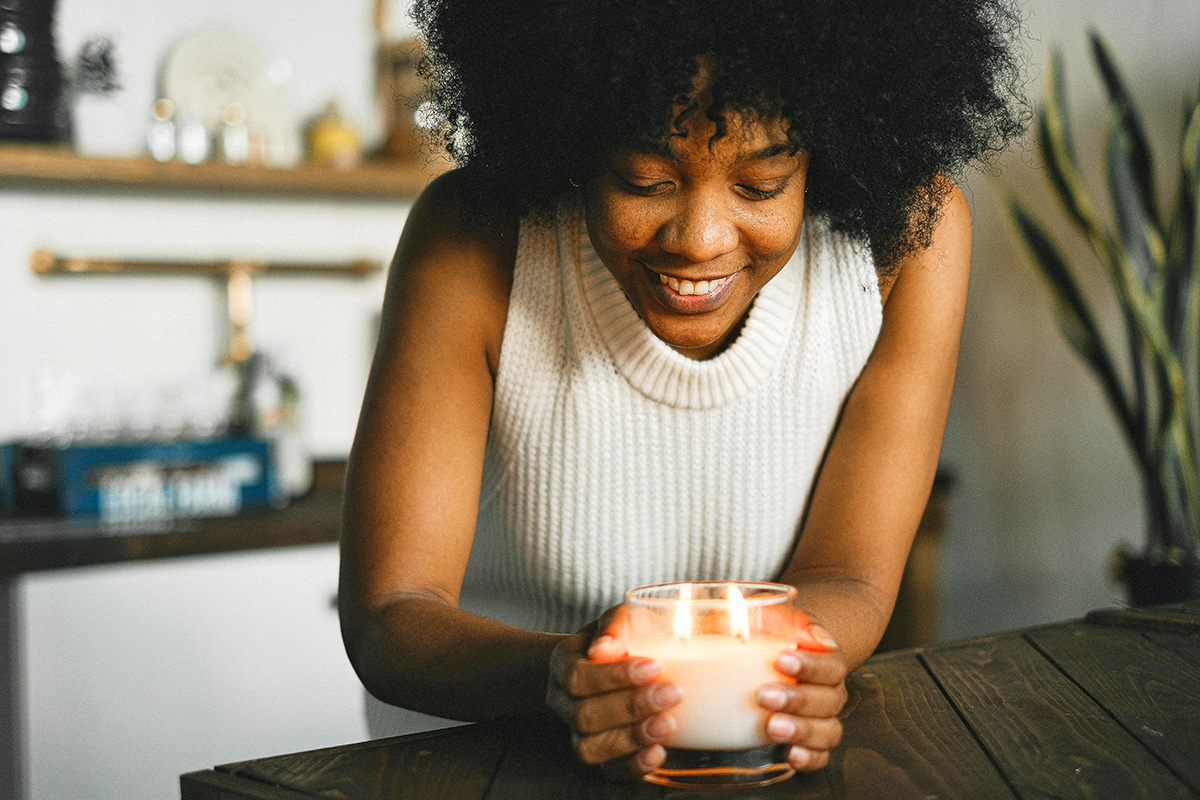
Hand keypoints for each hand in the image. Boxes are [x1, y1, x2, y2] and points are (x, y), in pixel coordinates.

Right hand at [545, 605, 682, 780]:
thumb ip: (616, 625)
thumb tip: (605, 648)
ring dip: (632, 738)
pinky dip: (633, 766)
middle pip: (583, 715)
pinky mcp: (600, 757)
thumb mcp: (620, 619)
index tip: (655, 665)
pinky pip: (608, 772)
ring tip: (669, 724)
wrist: (613, 664)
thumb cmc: (622, 637)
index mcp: (564, 663)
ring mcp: (578, 733)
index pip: (578, 676)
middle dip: (631, 707)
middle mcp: (563, 702)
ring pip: (590, 748)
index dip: (614, 677)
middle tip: (673, 693)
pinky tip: (659, 753)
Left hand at [755, 613, 846, 770]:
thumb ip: (766, 616)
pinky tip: (791, 755)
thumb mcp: (769, 620)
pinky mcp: (812, 742)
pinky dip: (810, 758)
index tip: (781, 659)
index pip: (830, 662)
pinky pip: (821, 756)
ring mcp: (824, 718)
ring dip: (802, 730)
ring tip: (773, 727)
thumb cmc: (773, 638)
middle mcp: (831, 690)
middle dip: (798, 699)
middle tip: (765, 696)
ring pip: (828, 729)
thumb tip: (762, 616)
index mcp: (826, 658)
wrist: (784, 656)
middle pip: (828, 699)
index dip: (810, 664)